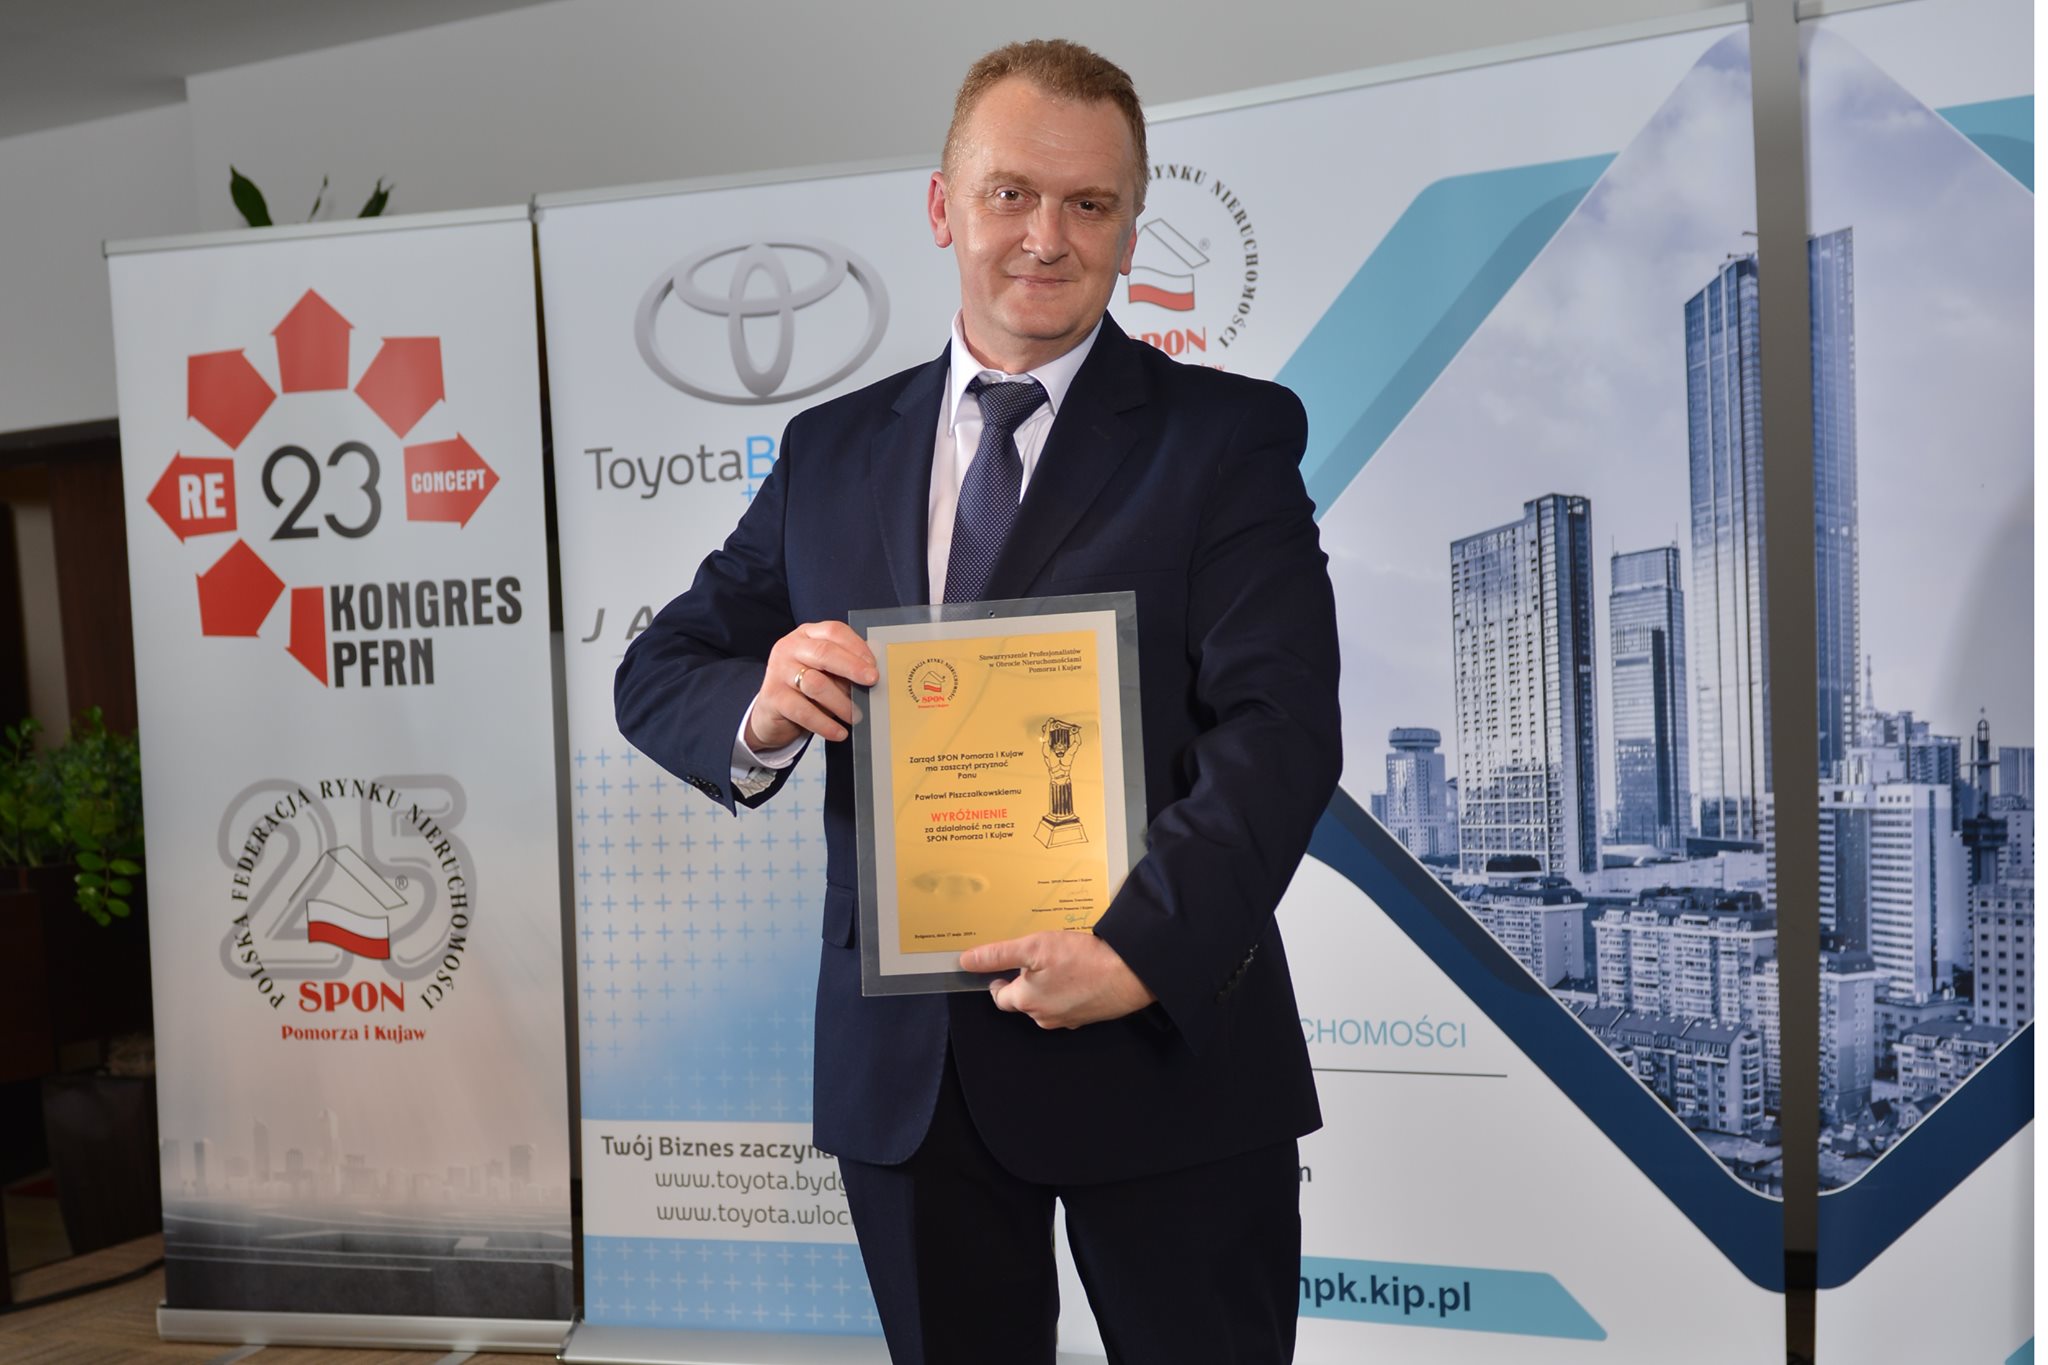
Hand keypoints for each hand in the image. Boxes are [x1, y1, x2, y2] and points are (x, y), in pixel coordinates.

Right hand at [746, 621, 877, 750]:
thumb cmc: (807, 690)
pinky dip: (825, 724)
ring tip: (856, 716)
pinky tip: (839, 732)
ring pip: (815, 683)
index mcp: (807, 635)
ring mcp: (779, 671)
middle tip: (872, 681)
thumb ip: (846, 669)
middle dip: (852, 667)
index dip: (857, 646)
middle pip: (824, 652)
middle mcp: (791, 648)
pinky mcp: (773, 696)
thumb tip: (873, 675)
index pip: (834, 631)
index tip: (874, 664)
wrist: (772, 714)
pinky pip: (803, 711)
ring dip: (841, 702)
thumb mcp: (827, 673)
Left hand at [959, 932, 1156, 1029]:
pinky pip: (1068, 1004)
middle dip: (1024, 983)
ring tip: (1058, 963)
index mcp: (1027, 1002)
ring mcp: (1068, 1020)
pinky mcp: (1088, 1016)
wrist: (1130, 974)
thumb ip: (998, 955)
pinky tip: (1077, 973)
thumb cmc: (1083, 960)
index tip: (1001, 972)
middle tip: (1034, 960)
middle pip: (1024, 1001)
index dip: (998, 983)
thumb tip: (967, 962)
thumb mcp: (1034, 947)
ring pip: (1046, 1004)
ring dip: (1047, 987)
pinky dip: (1067, 991)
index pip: (1001, 998)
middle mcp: (1045, 1017)